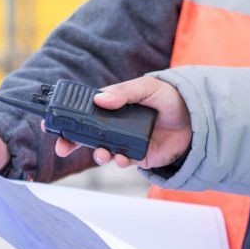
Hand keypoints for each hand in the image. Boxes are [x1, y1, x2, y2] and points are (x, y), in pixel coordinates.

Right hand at [52, 75, 192, 168]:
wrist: (198, 117)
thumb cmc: (172, 97)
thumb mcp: (148, 88)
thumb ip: (125, 93)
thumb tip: (100, 99)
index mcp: (114, 105)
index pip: (84, 111)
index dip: (66, 116)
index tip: (50, 121)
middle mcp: (116, 124)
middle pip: (86, 134)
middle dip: (70, 141)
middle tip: (62, 146)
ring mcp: (125, 140)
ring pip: (102, 150)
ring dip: (97, 153)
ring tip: (102, 152)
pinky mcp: (138, 155)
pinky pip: (122, 160)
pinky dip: (118, 160)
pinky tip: (120, 157)